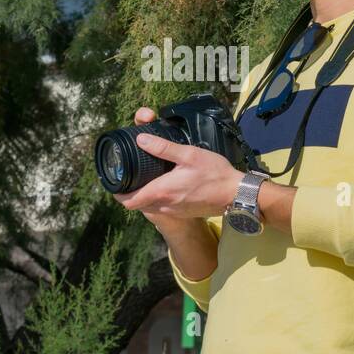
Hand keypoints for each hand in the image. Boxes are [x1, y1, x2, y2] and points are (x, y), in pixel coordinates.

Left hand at [112, 106, 244, 223]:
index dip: (118, 193)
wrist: (236, 194)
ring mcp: (174, 212)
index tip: (116, 182)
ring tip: (147, 178)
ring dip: (145, 195)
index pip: (129, 201)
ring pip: (150, 206)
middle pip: (137, 204)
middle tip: (131, 176)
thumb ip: (163, 148)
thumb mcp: (189, 154)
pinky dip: (159, 198)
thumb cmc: (214, 173)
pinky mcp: (183, 213)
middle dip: (130, 192)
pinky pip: (163, 208)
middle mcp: (164, 206)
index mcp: (162, 191)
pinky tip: (166, 184)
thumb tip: (140, 139)